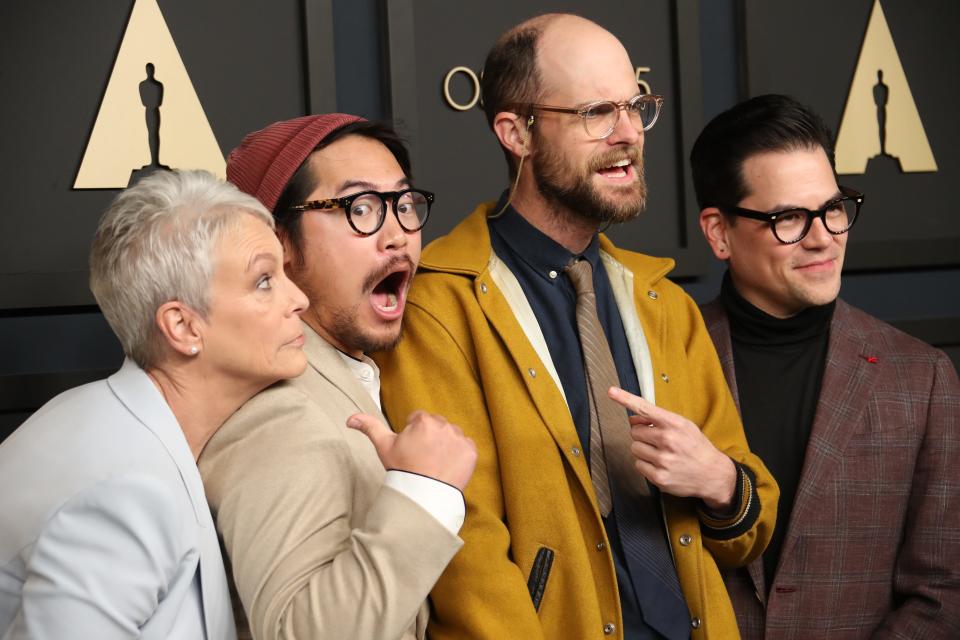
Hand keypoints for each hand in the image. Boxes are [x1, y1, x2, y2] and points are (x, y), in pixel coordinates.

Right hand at [347, 411, 476, 491]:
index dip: (413, 434)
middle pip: (436, 425)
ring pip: (451, 435)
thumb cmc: (402, 469)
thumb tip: (350, 418)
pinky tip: (447, 467)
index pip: (419, 419)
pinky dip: (459, 455)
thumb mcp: (384, 446)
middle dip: (430, 437)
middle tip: (422, 457)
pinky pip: (465, 446)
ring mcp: (459, 438)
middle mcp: (444, 425)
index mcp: (423, 420)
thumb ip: (369, 427)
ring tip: (434, 463)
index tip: (411, 449)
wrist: (422, 496)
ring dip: (445, 444)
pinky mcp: (471, 451)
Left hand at [608, 387, 735, 510]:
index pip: (645, 408)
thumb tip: (632, 418)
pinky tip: (661, 465)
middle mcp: (668, 440)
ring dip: (643, 450)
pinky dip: (645, 465)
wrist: (713, 474)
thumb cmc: (695, 447)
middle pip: (634, 431)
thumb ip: (658, 420)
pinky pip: (638, 465)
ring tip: (660, 454)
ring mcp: (663, 460)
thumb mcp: (683, 426)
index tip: (611, 391)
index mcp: (675, 424)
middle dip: (642, 435)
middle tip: (657, 441)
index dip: (625, 399)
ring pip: (634, 448)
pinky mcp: (659, 477)